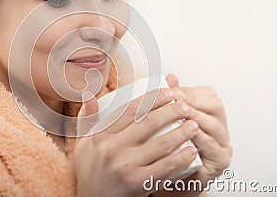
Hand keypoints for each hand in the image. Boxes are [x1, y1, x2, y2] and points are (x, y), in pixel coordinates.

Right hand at [74, 89, 199, 196]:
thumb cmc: (90, 170)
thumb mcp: (83, 143)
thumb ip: (86, 118)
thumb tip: (90, 95)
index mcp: (101, 135)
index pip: (130, 109)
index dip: (152, 98)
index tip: (167, 92)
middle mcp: (112, 149)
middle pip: (149, 123)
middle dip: (171, 111)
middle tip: (185, 106)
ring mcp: (126, 166)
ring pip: (161, 144)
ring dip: (181, 132)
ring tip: (193, 125)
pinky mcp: (138, 183)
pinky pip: (165, 168)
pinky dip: (181, 158)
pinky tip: (191, 151)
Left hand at [166, 74, 231, 187]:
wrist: (173, 179)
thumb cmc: (172, 148)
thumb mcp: (168, 121)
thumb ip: (171, 100)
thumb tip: (170, 77)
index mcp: (209, 114)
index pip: (206, 94)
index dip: (189, 91)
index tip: (172, 91)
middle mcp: (219, 127)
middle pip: (215, 105)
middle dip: (194, 101)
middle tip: (176, 101)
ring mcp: (222, 144)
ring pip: (215, 125)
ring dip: (196, 117)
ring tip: (181, 113)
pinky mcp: (220, 161)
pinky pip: (213, 147)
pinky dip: (200, 139)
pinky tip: (188, 133)